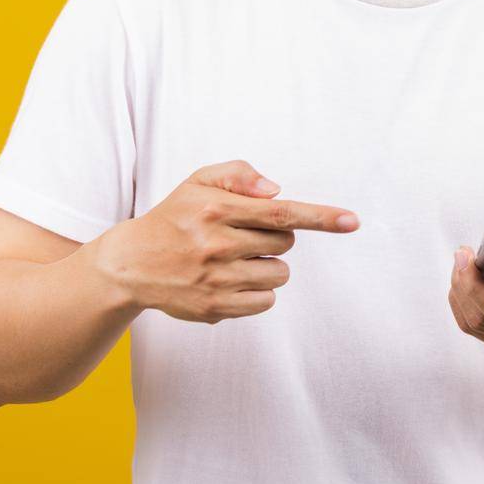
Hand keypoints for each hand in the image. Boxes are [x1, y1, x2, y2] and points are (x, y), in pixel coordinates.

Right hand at [94, 159, 359, 323]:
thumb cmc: (175, 217)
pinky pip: (266, 301)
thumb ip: (240, 175)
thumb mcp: (199, 181)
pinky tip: (232, 281)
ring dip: (268, 265)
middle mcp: (216, 244)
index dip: (320, 217)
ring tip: (234, 259)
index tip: (352, 221)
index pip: (281, 212)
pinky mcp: (213, 308)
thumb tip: (276, 191)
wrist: (131, 264)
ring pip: (279, 274)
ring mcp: (215, 279)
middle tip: (244, 235)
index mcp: (216, 209)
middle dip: (276, 238)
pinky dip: (259, 291)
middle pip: (285, 243)